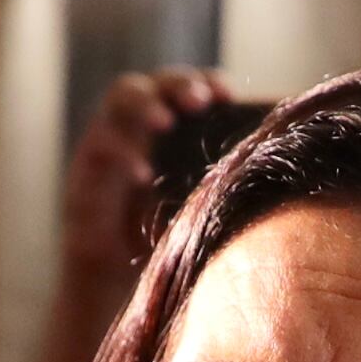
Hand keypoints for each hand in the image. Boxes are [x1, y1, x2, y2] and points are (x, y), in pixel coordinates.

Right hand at [57, 67, 224, 278]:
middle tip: (199, 100)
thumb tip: (274, 162)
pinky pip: (100, 148)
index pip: (187, 87)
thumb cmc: (165, 236)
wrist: (117, 279)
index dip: (205, 81)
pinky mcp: (86, 169)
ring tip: (165, 122)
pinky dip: (122, 155)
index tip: (228, 94)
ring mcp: (108, 141)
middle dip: (178, 84)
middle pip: (155, 82)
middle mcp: (137, 125)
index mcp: (168, 126)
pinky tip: (143, 175)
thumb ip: (224, 178)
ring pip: (120, 99)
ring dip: (145, 106)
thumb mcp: (200, 202)